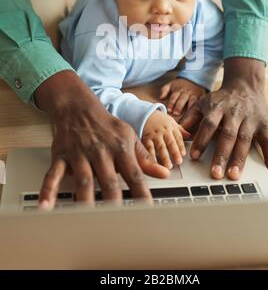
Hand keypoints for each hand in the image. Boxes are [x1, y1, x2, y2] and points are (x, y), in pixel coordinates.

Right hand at [34, 71, 169, 208]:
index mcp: (120, 147)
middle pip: (108, 179)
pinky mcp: (61, 155)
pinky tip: (46, 206)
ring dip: (85, 199)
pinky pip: (53, 174)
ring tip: (86, 218)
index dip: (141, 192)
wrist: (77, 106)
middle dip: (113, 200)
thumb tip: (164, 173)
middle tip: (117, 220)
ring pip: (83, 179)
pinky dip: (48, 190)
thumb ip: (144, 158)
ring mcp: (79, 153)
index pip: (134, 174)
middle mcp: (100, 151)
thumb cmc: (105, 124)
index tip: (147, 210)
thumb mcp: (129, 136)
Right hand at [142, 110, 190, 168]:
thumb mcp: (170, 122)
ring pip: (160, 146)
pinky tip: (154, 163)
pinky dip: (151, 155)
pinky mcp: (146, 138)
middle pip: (170, 142)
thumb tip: (190, 136)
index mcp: (171, 127)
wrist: (143, 114)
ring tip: (168, 166)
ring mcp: (154, 135)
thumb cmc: (159, 120)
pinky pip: (149, 148)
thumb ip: (180, 130)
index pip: (178, 137)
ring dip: (165, 157)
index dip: (181, 146)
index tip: (183, 154)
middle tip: (179, 162)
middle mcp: (163, 131)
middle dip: (175, 152)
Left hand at [160, 78, 205, 116]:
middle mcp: (186, 93)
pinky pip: (199, 102)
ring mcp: (193, 95)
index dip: (171, 103)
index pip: (174, 97)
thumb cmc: (179, 85)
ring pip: (191, 102)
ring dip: (189, 108)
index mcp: (178, 90)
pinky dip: (198, 107)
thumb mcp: (171, 85)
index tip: (169, 110)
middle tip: (176, 114)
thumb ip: (164, 90)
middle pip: (182, 100)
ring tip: (187, 116)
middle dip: (179, 107)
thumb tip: (161, 98)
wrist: (193, 79)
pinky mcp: (200, 97)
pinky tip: (197, 112)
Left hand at [180, 58, 267, 180]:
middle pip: (227, 134)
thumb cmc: (222, 99)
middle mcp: (235, 113)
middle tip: (215, 173)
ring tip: (234, 175)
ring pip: (245, 140)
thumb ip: (190, 118)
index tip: (194, 157)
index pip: (208, 124)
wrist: (246, 85)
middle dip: (221, 154)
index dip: (201, 140)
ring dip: (240, 158)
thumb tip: (178, 132)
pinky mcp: (265, 125)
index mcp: (218, 108)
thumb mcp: (203, 103)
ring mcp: (251, 119)